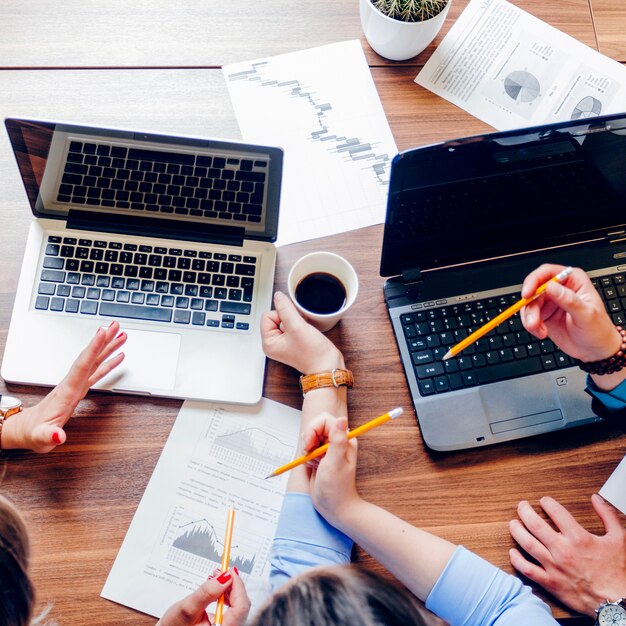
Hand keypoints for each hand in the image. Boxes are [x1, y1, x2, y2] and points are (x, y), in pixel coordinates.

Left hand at [2, 322, 125, 452]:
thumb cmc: (35, 433)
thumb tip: (59, 436)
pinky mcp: (79, 390)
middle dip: (103, 340)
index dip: (93, 348)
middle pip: (90, 357)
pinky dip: (108, 363)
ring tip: (121, 335)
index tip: (102, 333)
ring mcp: (76, 385)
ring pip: (95, 361)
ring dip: (107, 347)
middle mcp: (72, 384)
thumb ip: (50, 436)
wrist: (26, 430)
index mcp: (67, 391)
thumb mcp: (41, 438)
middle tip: (115, 325)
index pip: (82, 365)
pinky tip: (117, 357)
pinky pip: (96, 372)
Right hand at [156, 569, 249, 625]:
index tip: (230, 571)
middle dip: (233, 585)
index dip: (238, 586)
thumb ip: (206, 593)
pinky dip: (226, 596)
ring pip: (238, 606)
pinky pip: (232, 609)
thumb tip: (225, 577)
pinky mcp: (224, 624)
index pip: (241, 607)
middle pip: (241, 606)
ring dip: (229, 589)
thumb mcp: (187, 608)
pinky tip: (219, 589)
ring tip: (218, 578)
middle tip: (223, 571)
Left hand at [261, 291, 343, 373]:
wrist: (327, 365)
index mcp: (268, 343)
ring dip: (296, 321)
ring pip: (286, 318)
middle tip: (299, 330)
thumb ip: (285, 309)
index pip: (267, 315)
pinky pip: (293, 323)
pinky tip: (306, 332)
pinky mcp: (293, 340)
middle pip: (276, 316)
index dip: (281, 315)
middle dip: (290, 318)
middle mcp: (273, 343)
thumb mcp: (297, 327)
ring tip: (303, 332)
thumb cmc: (313, 353)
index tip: (292, 325)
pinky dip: (300, 324)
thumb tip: (278, 295)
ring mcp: (283, 342)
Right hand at [308, 416, 359, 527]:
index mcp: (344, 438)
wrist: (334, 507)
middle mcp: (337, 440)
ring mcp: (328, 448)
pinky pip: (308, 448)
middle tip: (310, 454)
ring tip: (314, 463)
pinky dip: (306, 457)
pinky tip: (313, 467)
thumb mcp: (335, 463)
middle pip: (316, 426)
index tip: (309, 445)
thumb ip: (337, 440)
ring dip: (307, 449)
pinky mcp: (320, 456)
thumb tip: (342, 419)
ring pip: (310, 436)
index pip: (324, 420)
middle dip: (309, 439)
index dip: (313, 429)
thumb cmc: (337, 488)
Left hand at [509, 494, 625, 616]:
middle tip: (521, 506)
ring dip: (517, 531)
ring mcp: (555, 567)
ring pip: (528, 544)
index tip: (544, 501)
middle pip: (535, 524)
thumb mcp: (619, 539)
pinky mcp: (551, 583)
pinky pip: (527, 570)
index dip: (547, 502)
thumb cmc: (618, 572)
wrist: (618, 604)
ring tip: (513, 523)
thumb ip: (607, 516)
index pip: (556, 512)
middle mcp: (563, 550)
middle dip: (525, 511)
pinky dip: (517, 560)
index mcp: (579, 538)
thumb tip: (596, 499)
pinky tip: (513, 552)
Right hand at [520, 264, 619, 361]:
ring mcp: (549, 302)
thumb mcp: (586, 315)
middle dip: (530, 307)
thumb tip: (551, 287)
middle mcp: (559, 289)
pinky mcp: (542, 315)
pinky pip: (528, 316)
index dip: (534, 280)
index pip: (548, 273)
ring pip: (529, 304)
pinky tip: (541, 332)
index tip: (527, 294)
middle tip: (533, 322)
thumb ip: (569, 300)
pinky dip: (531, 326)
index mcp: (572, 281)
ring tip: (540, 330)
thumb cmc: (597, 329)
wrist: (594, 349)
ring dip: (530, 319)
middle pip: (534, 290)